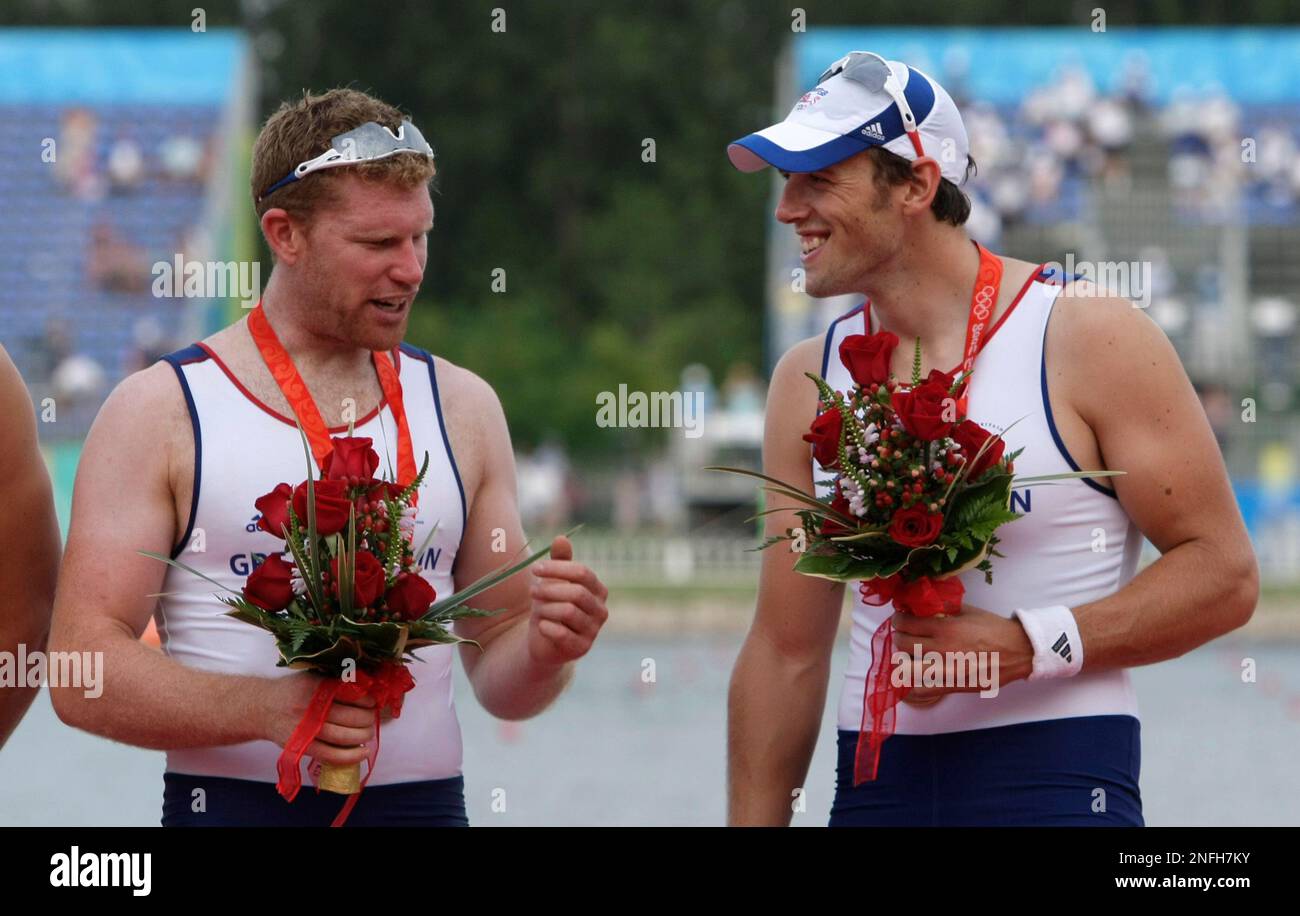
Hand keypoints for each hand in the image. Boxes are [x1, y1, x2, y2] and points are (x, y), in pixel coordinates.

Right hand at [261, 672, 376, 765]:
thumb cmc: (291, 692)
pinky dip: (351, 755)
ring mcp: (306, 729)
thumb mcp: (312, 678)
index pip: (351, 694)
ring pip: (344, 736)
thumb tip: (368, 690)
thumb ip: (336, 682)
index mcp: (316, 687)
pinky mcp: (302, 747)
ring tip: (368, 732)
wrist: (261, 708)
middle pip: (350, 716)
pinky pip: (331, 755)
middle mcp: (311, 707)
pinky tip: (364, 752)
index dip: (367, 700)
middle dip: (368, 718)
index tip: (373, 702)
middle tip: (372, 717)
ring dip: (363, 735)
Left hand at [527, 535, 609, 667]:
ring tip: (536, 609)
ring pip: (569, 612)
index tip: (535, 569)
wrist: (544, 642)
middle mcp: (601, 611)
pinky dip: (547, 627)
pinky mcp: (581, 648)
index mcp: (598, 590)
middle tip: (532, 590)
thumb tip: (561, 538)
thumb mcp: (552, 583)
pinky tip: (541, 626)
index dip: (557, 568)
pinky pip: (563, 634)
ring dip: (546, 608)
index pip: (582, 573)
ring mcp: (593, 631)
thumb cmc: (551, 606)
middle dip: (550, 589)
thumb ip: (559, 562)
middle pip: (577, 593)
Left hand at [889, 602, 1034, 705]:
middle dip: (898, 636)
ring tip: (906, 654)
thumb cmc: (993, 628)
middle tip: (902, 633)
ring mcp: (946, 671)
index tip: (900, 618)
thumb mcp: (967, 611)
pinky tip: (911, 676)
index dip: (898, 619)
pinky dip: (911, 684)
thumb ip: (942, 609)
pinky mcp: (952, 686)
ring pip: (907, 668)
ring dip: (902, 659)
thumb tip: (921, 606)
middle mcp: (941, 650)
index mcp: (945, 629)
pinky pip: (922, 690)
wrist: (1017, 651)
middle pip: (903, 644)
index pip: (906, 623)